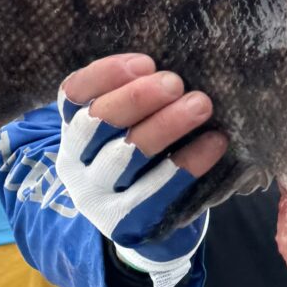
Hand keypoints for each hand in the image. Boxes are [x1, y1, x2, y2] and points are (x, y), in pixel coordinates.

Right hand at [57, 55, 226, 286]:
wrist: (143, 224)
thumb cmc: (141, 157)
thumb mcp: (125, 126)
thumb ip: (133, 97)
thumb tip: (168, 65)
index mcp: (71, 129)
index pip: (73, 94)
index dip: (106, 74)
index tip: (146, 62)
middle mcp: (76, 163)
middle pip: (97, 123)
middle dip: (138, 98)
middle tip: (175, 82)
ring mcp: (99, 197)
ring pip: (127, 155)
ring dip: (165, 125)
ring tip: (201, 104)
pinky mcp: (127, 223)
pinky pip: (158, 191)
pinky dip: (188, 164)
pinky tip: (214, 142)